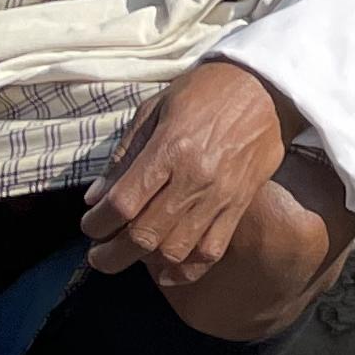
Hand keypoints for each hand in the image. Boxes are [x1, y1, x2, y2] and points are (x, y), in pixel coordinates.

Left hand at [79, 60, 288, 284]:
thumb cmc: (205, 91)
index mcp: (170, 148)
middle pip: (143, 235)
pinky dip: (186, 269)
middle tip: (99, 254)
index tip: (89, 225)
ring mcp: (220, 195)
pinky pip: (211, 251)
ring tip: (129, 257)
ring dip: (143, 263)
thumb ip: (125, 155)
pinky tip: (167, 269)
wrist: (266, 86)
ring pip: (174, 250)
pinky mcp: (239, 204)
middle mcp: (194, 177)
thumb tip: (96, 198)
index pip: (122, 204)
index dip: (96, 224)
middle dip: (110, 254)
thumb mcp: (155, 108)